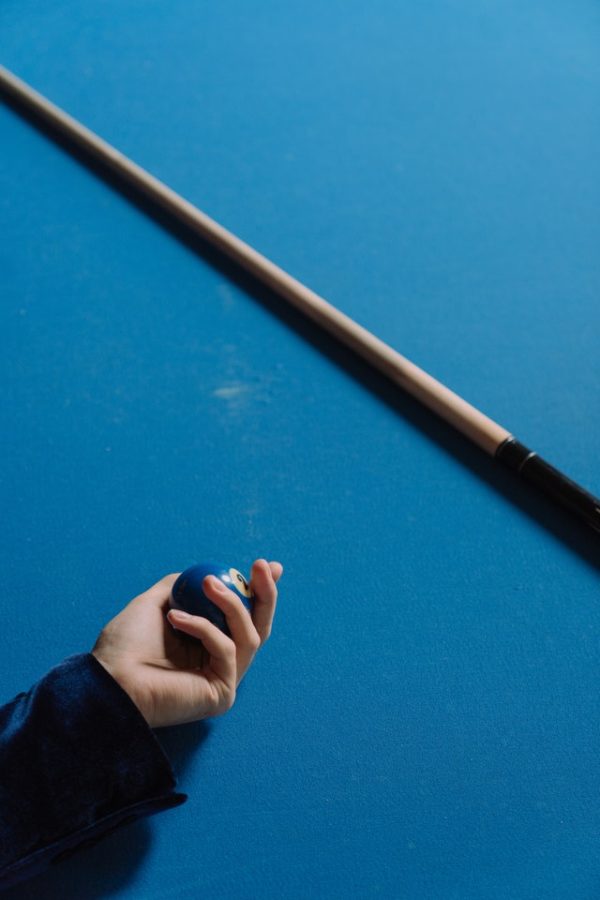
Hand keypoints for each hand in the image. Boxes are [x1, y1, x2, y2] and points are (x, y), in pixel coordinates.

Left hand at [92, 559, 282, 727]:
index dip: (259, 591)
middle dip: (266, 593)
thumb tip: (201, 574)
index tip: (266, 566)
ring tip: (207, 583)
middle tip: (260, 566)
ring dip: (232, 603)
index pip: (243, 616)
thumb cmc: (123, 647)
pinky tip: (176, 619)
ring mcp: (224, 679)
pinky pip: (226, 648)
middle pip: (259, 626)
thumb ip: (178, 588)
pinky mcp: (222, 693)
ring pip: (250, 635)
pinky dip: (203, 627)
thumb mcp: (154, 604)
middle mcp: (220, 662)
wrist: (109, 679)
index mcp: (207, 644)